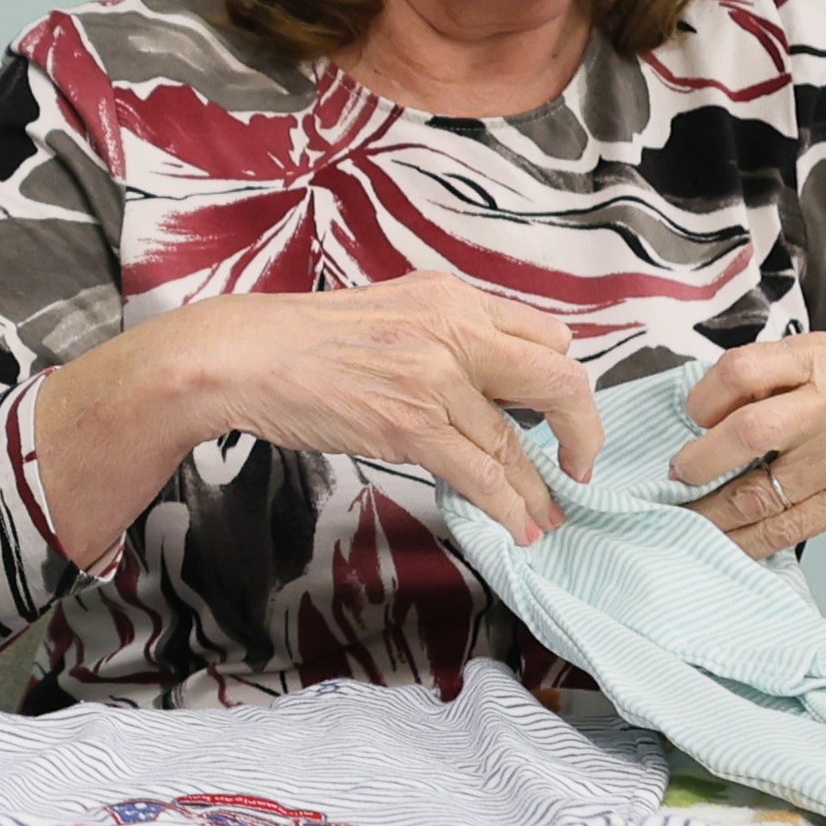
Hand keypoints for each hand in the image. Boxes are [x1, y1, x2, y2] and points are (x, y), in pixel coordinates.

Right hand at [33, 277, 611, 560]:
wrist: (243, 354)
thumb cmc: (305, 342)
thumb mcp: (391, 315)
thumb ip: (444, 340)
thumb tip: (487, 386)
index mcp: (452, 299)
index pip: (545, 334)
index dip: (561, 383)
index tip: (560, 417)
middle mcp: (453, 329)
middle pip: (557, 378)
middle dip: (582, 430)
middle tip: (580, 465)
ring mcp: (434, 375)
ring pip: (515, 440)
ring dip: (540, 488)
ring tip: (550, 517)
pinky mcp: (408, 420)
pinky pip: (480, 470)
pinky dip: (508, 504)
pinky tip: (519, 526)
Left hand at [666, 335, 825, 570]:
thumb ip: (786, 380)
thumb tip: (714, 413)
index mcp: (821, 358)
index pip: (740, 371)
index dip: (702, 399)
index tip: (688, 418)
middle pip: (743, 432)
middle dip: (696, 461)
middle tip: (673, 475)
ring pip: (759, 491)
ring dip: (711, 512)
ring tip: (682, 519)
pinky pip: (788, 527)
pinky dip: (747, 540)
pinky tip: (723, 544)